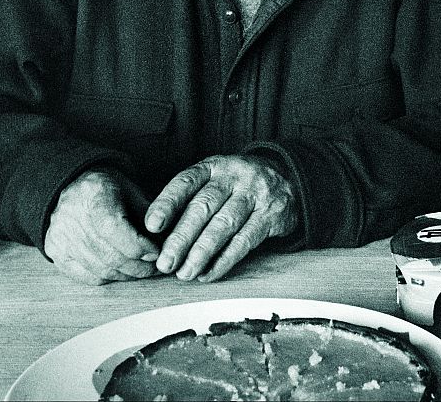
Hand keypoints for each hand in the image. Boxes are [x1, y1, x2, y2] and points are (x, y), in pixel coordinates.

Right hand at [45, 169, 160, 284]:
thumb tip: (168, 243)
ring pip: (100, 269)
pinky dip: (108, 277)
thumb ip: (150, 215)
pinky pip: (86, 275)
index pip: (116, 231)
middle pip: (110, 255)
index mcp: (95, 197)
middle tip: (156, 268)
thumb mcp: (133, 190)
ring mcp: (61, 237)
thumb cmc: (108, 188)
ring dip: (127, 275)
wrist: (72, 185)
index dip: (141, 247)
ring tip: (142, 270)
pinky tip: (122, 272)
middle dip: (139, 266)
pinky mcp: (55, 251)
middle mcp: (72, 218)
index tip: (158, 252)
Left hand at [145, 154, 296, 282]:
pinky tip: (208, 273)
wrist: (288, 178)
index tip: (151, 226)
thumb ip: (191, 199)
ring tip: (184, 274)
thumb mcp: (216, 179)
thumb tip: (157, 236)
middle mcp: (234, 176)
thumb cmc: (238, 186)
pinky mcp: (272, 214)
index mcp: (214, 166)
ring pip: (224, 225)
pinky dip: (224, 260)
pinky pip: (245, 241)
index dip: (167, 204)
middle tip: (165, 263)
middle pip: (203, 207)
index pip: (186, 182)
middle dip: (181, 238)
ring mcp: (256, 194)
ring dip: (201, 254)